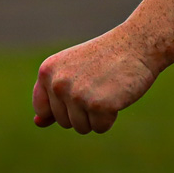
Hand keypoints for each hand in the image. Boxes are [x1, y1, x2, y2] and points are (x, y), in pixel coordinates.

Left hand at [32, 27, 158, 134]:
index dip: (63, 105)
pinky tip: (117, 95)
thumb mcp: (71, 72)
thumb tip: (37, 123)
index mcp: (47, 72)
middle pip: (64, 121)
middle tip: (98, 83)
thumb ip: (52, 96)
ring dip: (97, 115)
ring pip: (81, 127)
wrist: (136, 44)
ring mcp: (76, 95)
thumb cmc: (104, 59)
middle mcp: (57, 84)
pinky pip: (100, 128)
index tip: (79, 86)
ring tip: (106, 88)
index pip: (42, 110)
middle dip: (83, 110)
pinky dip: (111, 117)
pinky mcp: (97, 106)